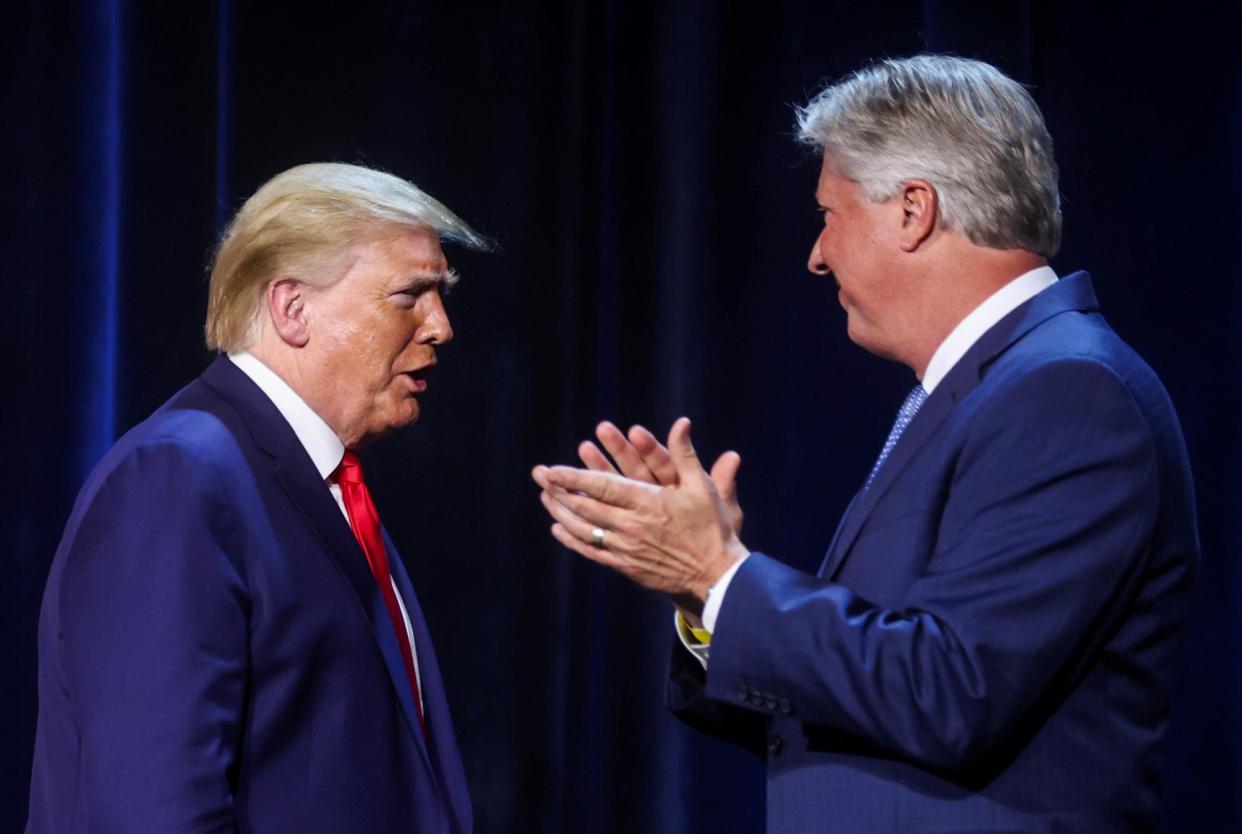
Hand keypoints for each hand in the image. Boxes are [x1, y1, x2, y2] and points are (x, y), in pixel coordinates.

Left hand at [533, 418, 747, 605]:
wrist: (716, 576)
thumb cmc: (712, 528)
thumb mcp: (702, 487)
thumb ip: (685, 454)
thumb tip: (681, 422)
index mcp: (648, 503)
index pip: (602, 487)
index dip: (574, 478)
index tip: (552, 470)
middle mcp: (632, 526)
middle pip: (586, 506)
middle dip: (559, 490)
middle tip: (539, 477)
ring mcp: (626, 548)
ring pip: (584, 529)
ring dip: (561, 512)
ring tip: (544, 497)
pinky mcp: (626, 566)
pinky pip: (592, 551)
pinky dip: (572, 539)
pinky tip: (559, 529)